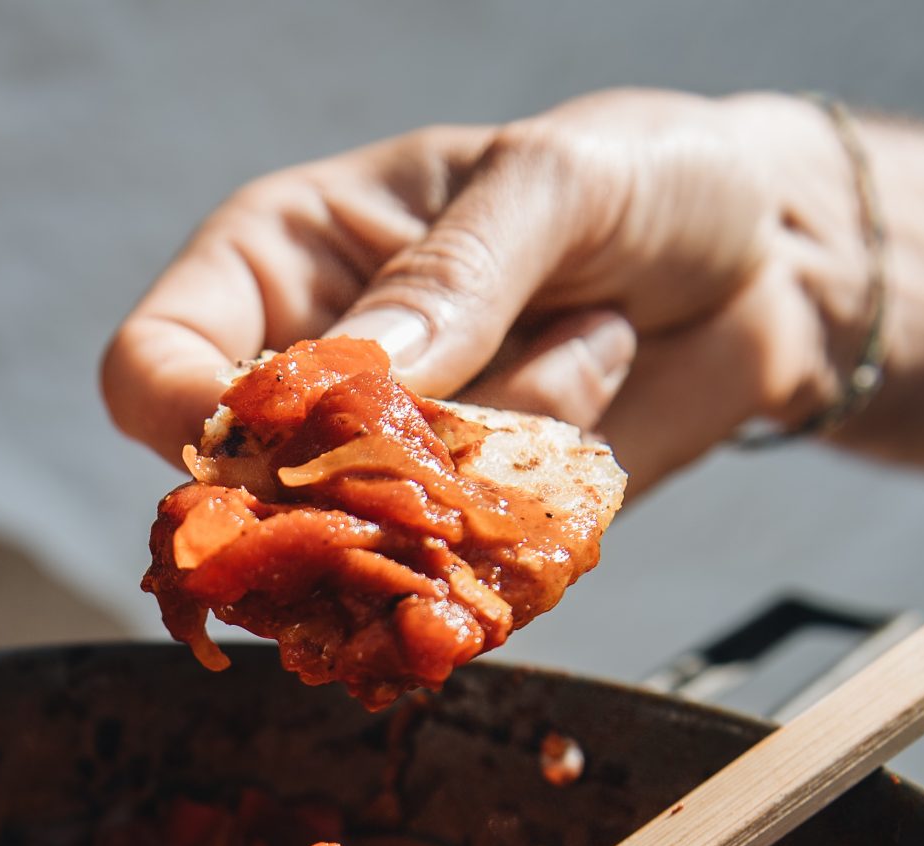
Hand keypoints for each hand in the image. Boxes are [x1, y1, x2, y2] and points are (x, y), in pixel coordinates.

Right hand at [104, 91, 923, 489]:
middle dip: (367, 477)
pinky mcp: (464, 546)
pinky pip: (463, 588)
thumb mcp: (555, 182)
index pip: (154, 371)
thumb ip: (456, 273)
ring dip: (497, 470)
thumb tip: (358, 378)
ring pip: (372, 552)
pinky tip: (604, 397)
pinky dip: (546, 517)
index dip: (193, 426)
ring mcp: (386, 479)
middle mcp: (312, 384)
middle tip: (488, 398)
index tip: (290, 438)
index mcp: (280, 263)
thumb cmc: (647, 179)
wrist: (769, 264)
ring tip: (592, 342)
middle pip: (242, 505)